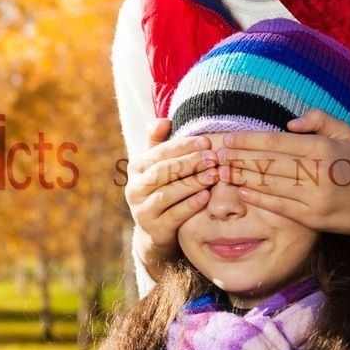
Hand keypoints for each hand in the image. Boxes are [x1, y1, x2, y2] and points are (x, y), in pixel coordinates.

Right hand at [125, 118, 218, 275]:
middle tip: (213, 158)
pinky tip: (207, 196)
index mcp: (136, 168)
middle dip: (189, 163)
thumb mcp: (159, 164)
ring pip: (167, 193)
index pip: (160, 152)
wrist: (156, 229)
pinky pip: (174, 215)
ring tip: (214, 175)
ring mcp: (142, 210)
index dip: (184, 146)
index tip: (207, 142)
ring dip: (192, 183)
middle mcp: (134, 188)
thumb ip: (160, 141)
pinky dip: (190, 205)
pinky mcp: (154, 229)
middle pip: (162, 172)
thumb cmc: (163, 188)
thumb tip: (163, 120)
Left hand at [212, 109, 349, 235]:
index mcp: (322, 148)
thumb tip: (288, 125)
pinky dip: (259, 198)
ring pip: (270, 184)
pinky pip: (280, 206)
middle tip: (216, 156)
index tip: (227, 139)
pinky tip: (242, 191)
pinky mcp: (313, 217)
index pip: (276, 143)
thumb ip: (318, 119)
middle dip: (238, 159)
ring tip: (222, 172)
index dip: (248, 141)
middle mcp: (317, 171)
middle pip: (268, 163)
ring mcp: (314, 196)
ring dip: (242, 177)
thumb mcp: (345, 133)